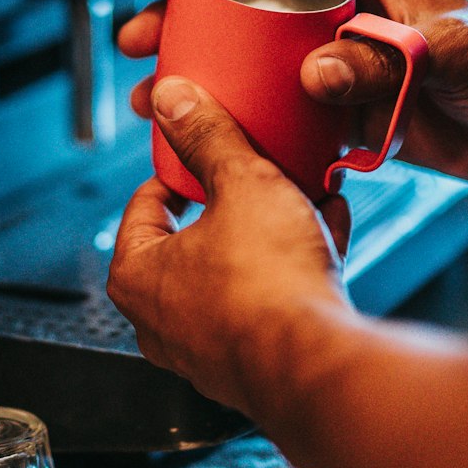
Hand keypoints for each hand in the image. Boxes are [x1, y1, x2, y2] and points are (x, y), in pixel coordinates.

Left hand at [107, 76, 353, 422]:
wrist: (320, 366)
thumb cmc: (267, 287)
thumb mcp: (241, 184)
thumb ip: (208, 137)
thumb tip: (176, 101)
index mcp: (137, 276)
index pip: (145, 205)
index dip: (180, 169)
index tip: (205, 152)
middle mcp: (162, 320)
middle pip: (196, 237)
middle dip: (237, 197)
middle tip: (259, 171)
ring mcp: (208, 348)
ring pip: (239, 267)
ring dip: (274, 227)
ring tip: (306, 193)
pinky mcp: (256, 363)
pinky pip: (271, 298)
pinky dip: (296, 263)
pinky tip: (329, 228)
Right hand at [118, 0, 467, 180]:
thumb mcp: (452, 48)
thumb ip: (385, 57)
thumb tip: (317, 73)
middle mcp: (342, 21)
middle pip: (244, 14)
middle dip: (184, 24)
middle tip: (140, 38)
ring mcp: (341, 70)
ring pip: (254, 70)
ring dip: (204, 82)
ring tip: (153, 96)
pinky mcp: (349, 118)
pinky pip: (286, 120)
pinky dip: (247, 130)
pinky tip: (216, 142)